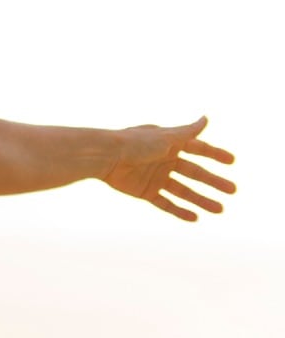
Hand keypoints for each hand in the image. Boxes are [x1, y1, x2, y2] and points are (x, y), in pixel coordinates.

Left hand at [102, 117, 235, 220]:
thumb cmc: (134, 143)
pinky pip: (165, 203)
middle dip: (214, 182)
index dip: (214, 154)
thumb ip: (187, 131)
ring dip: (201, 200)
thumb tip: (206, 119)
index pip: (198, 149)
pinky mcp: (145, 192)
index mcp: (170, 144)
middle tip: (233, 190)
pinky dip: (179, 210)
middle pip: (194, 173)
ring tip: (220, 209)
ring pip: (183, 191)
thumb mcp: (165, 137)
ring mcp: (155, 177)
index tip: (232, 161)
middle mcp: (164, 161)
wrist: (104, 157)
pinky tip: (195, 218)